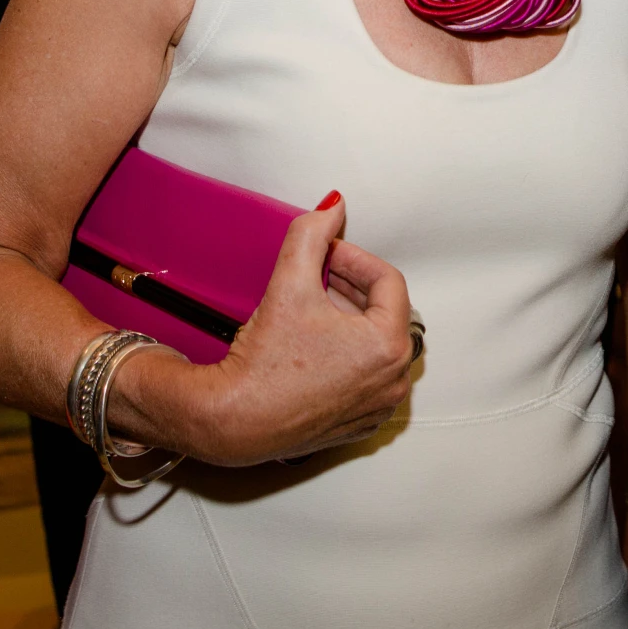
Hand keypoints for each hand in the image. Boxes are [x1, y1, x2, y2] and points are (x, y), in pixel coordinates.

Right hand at [187, 196, 417, 465]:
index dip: (355, 258)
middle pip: (385, 312)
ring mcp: (378, 405)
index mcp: (390, 345)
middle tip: (318, 273)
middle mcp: (394, 379)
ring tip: (313, 304)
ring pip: (375, 344)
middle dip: (351, 287)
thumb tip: (333, 205)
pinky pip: (364, 375)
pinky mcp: (359, 423)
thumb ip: (313, 234)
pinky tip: (314, 343)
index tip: (326, 253)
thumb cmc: (264, 364)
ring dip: (350, 318)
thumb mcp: (291, 283)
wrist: (233, 422)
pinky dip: (347, 353)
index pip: (388, 280)